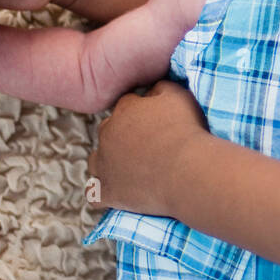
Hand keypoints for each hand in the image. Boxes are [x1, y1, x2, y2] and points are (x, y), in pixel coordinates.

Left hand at [87, 79, 208, 214]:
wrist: (186, 171)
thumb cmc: (186, 131)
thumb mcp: (178, 95)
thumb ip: (161, 86)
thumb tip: (152, 89)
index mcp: (125, 110)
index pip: (127, 104)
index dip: (142, 111)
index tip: (156, 120)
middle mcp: (108, 134)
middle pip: (109, 131)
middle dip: (122, 135)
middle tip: (148, 145)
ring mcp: (104, 165)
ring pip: (96, 160)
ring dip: (108, 162)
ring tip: (130, 169)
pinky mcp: (107, 192)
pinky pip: (93, 193)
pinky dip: (101, 192)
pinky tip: (115, 192)